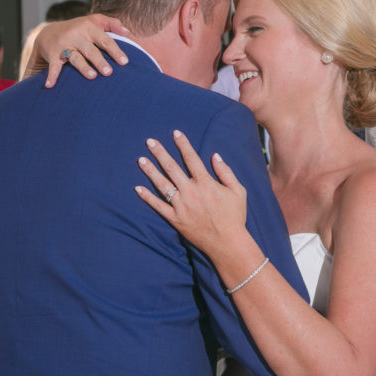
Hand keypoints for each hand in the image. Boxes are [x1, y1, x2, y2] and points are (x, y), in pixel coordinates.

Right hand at [26, 14, 131, 86]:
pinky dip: (51, 76)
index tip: (124, 62)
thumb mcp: (95, 21)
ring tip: (92, 76)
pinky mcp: (53, 54)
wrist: (49, 32)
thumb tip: (129, 33)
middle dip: (99, 61)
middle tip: (109, 72)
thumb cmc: (79, 28)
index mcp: (88, 28)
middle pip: (90, 50)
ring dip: (83, 67)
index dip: (115, 51)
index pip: (105, 40)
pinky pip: (53, 66)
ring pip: (74, 57)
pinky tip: (50, 85)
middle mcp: (76, 35)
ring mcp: (64, 45)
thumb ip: (112, 24)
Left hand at [135, 130, 246, 258]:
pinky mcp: (175, 219)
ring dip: (150, 171)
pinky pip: (158, 206)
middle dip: (160, 153)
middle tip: (149, 141)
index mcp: (206, 183)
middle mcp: (191, 192)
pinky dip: (148, 197)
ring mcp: (181, 206)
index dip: (183, 144)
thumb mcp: (238, 191)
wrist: (227, 243)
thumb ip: (226, 172)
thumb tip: (214, 156)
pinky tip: (138, 188)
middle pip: (172, 168)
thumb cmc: (235, 216)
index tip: (175, 133)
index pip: (192, 158)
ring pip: (162, 184)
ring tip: (140, 159)